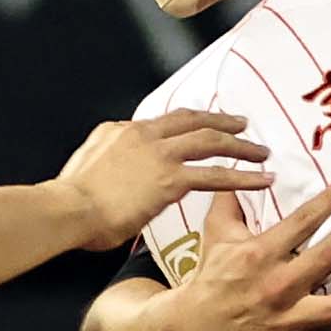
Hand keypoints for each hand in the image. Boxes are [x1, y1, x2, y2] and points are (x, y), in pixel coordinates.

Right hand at [57, 108, 270, 247]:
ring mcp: (160, 155)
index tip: (207, 124)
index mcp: (124, 130)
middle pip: (194, 121)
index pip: (166, 121)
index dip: (192, 121)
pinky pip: (217, 176)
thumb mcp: (88, 163)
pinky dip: (243, 177)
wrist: (68, 209)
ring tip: (262, 153)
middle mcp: (146, 135)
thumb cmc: (72, 199)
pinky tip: (261, 180)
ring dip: (241, 146)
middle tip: (244, 125)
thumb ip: (109, 156)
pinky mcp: (171, 180)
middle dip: (223, 122)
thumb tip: (117, 163)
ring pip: (212, 142)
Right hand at [164, 182, 330, 330]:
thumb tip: (238, 165)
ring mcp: (285, 318)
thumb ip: (230, 200)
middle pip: (328, 257)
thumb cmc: (212, 275)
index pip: (302, 221)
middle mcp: (277, 284)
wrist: (196, 325)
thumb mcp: (217, 234)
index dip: (330, 201)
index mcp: (261, 253)